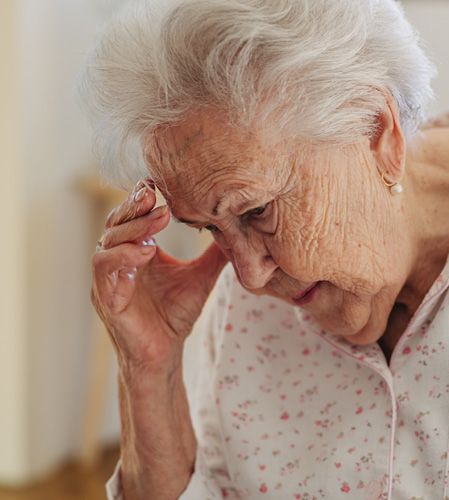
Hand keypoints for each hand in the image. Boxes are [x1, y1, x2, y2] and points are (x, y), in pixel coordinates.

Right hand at [91, 178, 227, 370]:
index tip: (160, 184)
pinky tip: (146, 251)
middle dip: (136, 206)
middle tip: (158, 195)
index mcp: (136, 251)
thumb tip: (239, 228)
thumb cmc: (177, 314)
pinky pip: (105, 269)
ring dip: (132, 228)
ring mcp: (108, 278)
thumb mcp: (201, 275)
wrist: (165, 352)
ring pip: (108, 241)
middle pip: (116, 222)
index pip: (132, 216)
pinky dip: (123, 256)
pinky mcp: (106, 297)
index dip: (141, 199)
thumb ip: (215, 253)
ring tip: (158, 218)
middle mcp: (117, 260)